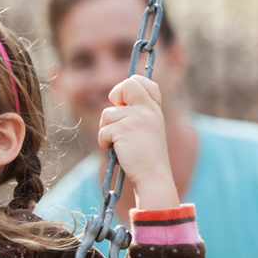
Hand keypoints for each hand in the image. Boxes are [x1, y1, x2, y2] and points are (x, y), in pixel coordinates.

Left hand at [99, 75, 178, 209]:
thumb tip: (116, 97)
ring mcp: (136, 118)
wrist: (152, 176)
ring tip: (120, 143)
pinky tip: (117, 151)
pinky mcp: (123, 130)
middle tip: (116, 117)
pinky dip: (105, 142)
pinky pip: (103, 130)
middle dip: (115, 97)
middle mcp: (148, 109)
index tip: (124, 100)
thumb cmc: (146, 155)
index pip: (141, 82)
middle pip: (126, 86)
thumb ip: (137, 111)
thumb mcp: (148, 127)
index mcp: (154, 108)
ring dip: (107, 130)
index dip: (128, 87)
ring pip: (107, 114)